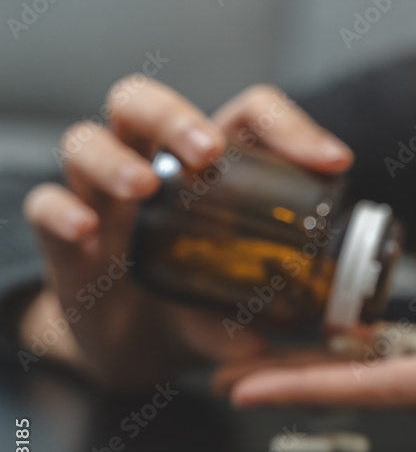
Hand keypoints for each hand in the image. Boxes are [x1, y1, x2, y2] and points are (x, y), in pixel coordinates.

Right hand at [20, 78, 352, 387]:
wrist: (133, 342)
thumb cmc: (193, 301)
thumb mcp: (228, 309)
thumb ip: (240, 323)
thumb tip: (259, 347)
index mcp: (210, 169)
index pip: (247, 116)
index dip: (290, 127)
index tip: (333, 163)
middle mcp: (150, 166)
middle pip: (144, 104)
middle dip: (173, 117)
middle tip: (205, 152)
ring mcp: (101, 197)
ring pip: (86, 140)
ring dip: (114, 159)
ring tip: (145, 186)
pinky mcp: (64, 235)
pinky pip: (46, 206)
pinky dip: (61, 211)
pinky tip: (86, 230)